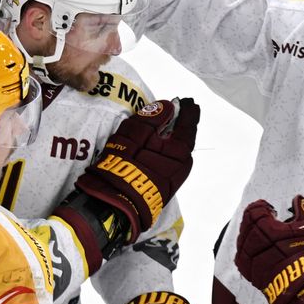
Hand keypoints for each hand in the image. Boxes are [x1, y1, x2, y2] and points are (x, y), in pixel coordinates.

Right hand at [75, 99, 198, 241]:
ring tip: (167, 130)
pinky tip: (159, 150)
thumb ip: (153, 115)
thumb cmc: (125, 163)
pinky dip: (167, 153)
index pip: (188, 124)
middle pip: (185, 139)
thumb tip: (169, 106)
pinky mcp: (164, 188)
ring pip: (178, 153)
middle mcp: (183, 164)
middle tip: (178, 114)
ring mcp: (174, 178)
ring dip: (174, 141)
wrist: (115, 202)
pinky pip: (170, 164)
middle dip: (183, 126)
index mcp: (180, 149)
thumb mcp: (135, 132)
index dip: (188, 111)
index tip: (188, 101)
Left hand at [235, 197, 303, 303]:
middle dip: (255, 221)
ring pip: (242, 243)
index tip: (269, 209)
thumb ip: (301, 211)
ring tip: (262, 236)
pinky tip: (257, 250)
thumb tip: (297, 198)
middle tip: (266, 221)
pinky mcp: (251, 276)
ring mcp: (251, 261)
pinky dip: (247, 252)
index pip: (254, 211)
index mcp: (268, 229)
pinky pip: (242, 259)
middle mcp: (255, 245)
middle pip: (247, 226)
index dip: (260, 207)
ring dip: (250, 236)